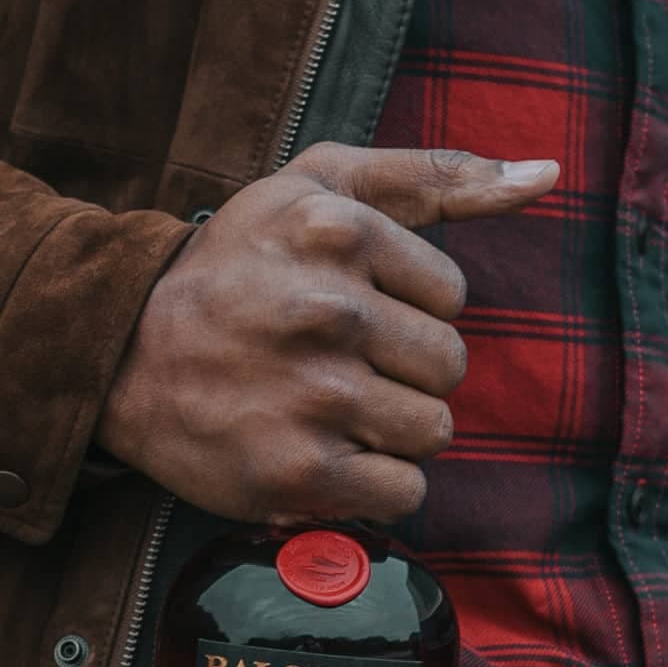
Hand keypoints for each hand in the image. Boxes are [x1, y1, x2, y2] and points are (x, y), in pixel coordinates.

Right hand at [100, 143, 558, 525]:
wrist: (119, 354)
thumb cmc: (234, 266)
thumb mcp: (320, 188)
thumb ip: (435, 176)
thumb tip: (548, 174)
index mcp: (340, 232)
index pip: (449, 296)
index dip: (404, 310)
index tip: (345, 311)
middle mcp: (330, 312)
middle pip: (448, 367)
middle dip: (405, 374)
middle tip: (337, 367)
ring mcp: (315, 396)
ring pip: (432, 432)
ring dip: (391, 431)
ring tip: (328, 411)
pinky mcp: (300, 472)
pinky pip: (403, 492)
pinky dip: (373, 486)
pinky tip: (325, 455)